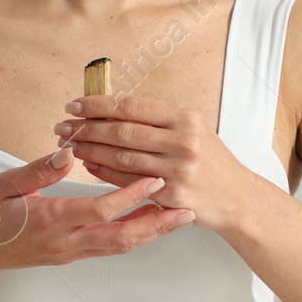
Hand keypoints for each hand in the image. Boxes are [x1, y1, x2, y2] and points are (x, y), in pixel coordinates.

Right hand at [0, 147, 194, 270]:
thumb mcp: (3, 184)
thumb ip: (37, 169)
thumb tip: (67, 151)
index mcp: (49, 219)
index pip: (99, 209)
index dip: (130, 195)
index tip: (154, 179)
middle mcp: (64, 242)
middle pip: (121, 237)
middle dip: (156, 224)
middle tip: (186, 211)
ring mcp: (69, 252)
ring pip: (119, 247)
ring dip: (151, 234)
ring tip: (178, 219)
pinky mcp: (70, 255)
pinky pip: (109, 248)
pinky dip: (134, 237)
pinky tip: (149, 225)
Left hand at [54, 93, 255, 237]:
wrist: (237, 197)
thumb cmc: (211, 161)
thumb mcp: (193, 128)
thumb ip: (158, 119)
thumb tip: (113, 108)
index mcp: (185, 118)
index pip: (132, 106)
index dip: (99, 104)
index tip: (76, 104)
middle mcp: (183, 141)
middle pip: (123, 131)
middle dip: (87, 127)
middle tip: (64, 125)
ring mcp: (177, 170)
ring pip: (122, 157)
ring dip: (91, 150)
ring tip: (71, 144)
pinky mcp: (171, 195)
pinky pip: (128, 182)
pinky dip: (104, 172)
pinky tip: (89, 164)